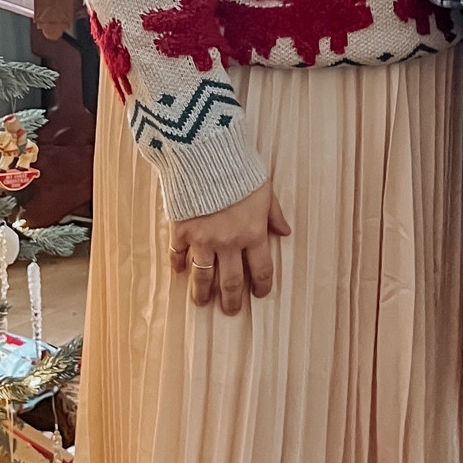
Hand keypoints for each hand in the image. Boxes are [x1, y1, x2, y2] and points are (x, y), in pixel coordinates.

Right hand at [169, 181, 289, 314]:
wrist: (206, 152)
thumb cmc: (239, 168)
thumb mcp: (265, 189)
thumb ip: (274, 214)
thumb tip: (285, 231)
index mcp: (253, 233)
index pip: (262, 269)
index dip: (262, 285)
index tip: (260, 294)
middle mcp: (229, 242)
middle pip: (232, 281)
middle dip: (232, 300)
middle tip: (231, 310)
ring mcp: (202, 239)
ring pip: (203, 276)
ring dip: (203, 293)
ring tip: (201, 303)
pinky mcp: (181, 230)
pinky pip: (178, 254)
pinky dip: (178, 264)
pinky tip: (178, 271)